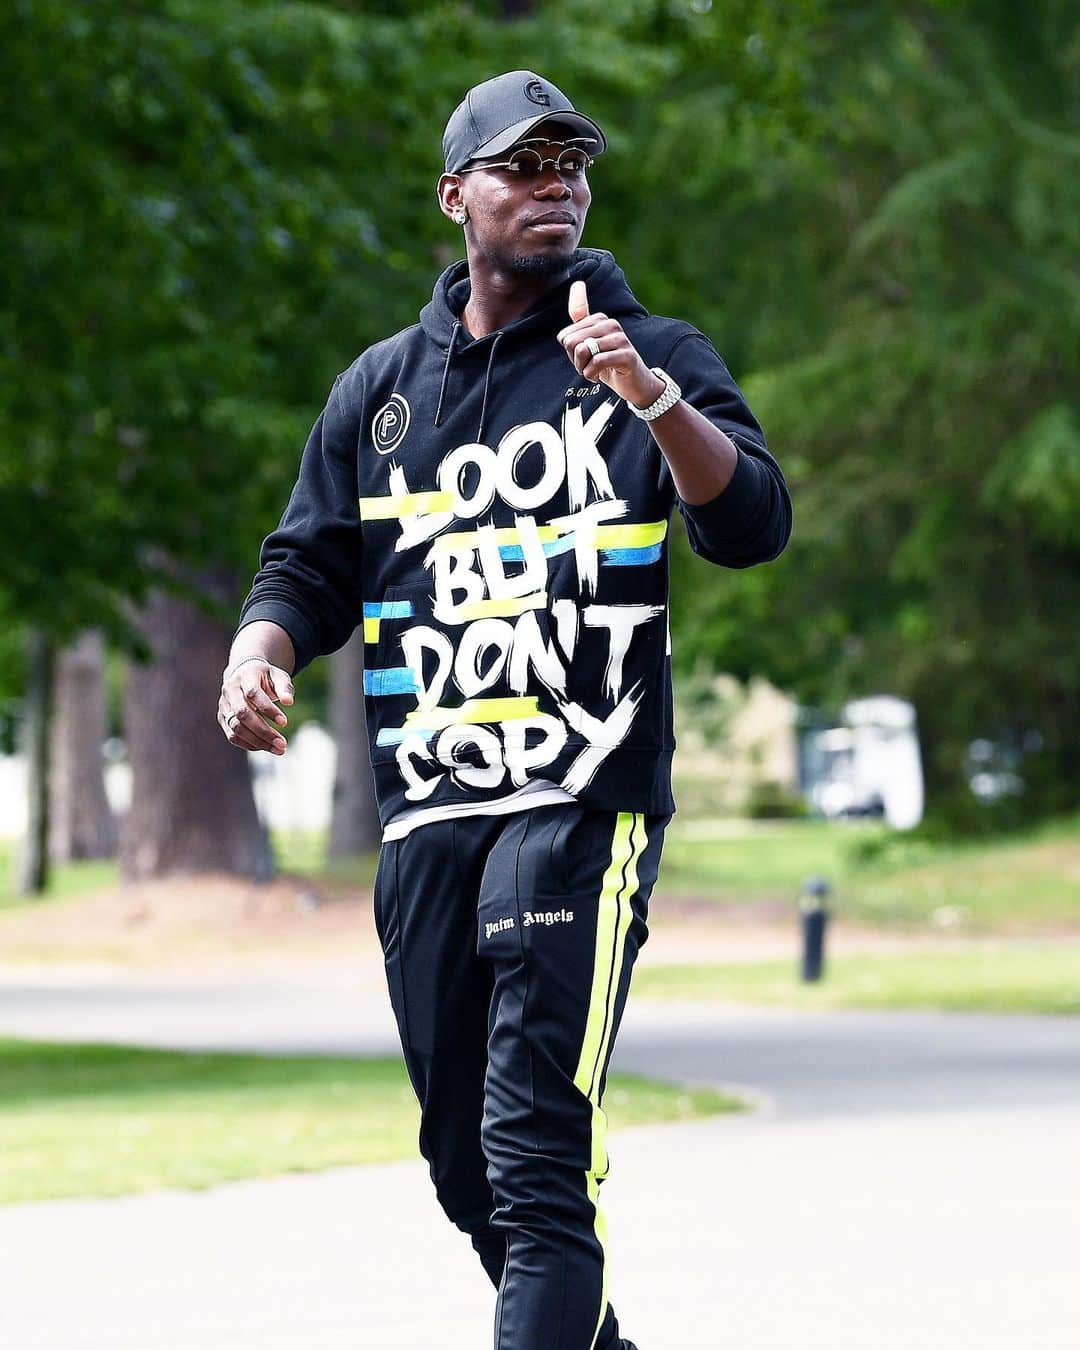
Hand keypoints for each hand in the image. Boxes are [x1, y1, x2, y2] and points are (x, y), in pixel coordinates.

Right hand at [218, 658, 294, 754]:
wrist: (244, 674)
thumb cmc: (265, 677)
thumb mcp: (278, 676)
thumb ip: (284, 687)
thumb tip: (289, 701)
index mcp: (245, 676)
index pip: (252, 694)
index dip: (268, 709)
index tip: (284, 722)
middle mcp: (230, 690)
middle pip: (242, 714)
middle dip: (263, 731)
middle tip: (282, 743)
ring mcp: (224, 705)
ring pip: (236, 728)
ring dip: (258, 741)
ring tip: (279, 749)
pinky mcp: (223, 718)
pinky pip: (233, 736)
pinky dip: (249, 744)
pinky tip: (266, 747)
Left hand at [556, 281, 665, 408]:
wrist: (634, 383)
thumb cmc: (608, 364)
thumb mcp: (589, 343)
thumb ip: (580, 320)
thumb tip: (577, 283)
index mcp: (599, 319)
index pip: (566, 334)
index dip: (569, 350)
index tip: (583, 357)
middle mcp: (610, 324)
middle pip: (572, 342)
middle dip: (575, 361)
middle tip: (588, 367)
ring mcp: (620, 338)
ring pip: (582, 351)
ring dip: (583, 369)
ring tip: (594, 372)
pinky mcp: (626, 355)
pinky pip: (596, 362)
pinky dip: (591, 374)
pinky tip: (598, 377)